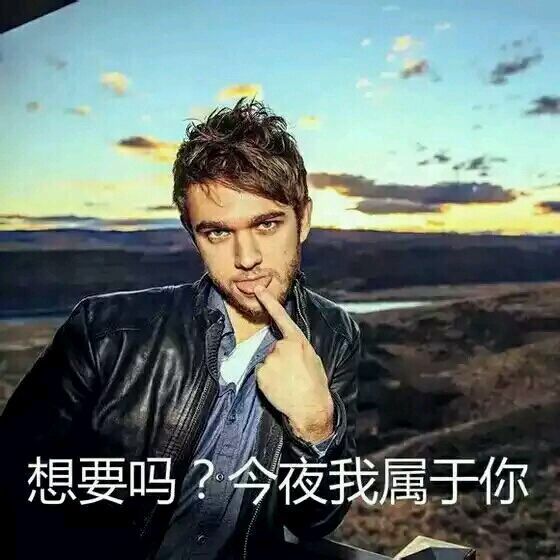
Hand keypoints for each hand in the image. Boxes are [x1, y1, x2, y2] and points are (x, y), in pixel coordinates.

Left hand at [253, 285, 333, 443]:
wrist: (310, 408)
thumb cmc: (315, 385)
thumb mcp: (312, 359)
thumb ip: (298, 348)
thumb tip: (288, 347)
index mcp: (298, 341)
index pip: (281, 317)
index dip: (268, 302)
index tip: (258, 289)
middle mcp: (282, 346)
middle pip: (274, 348)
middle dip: (280, 360)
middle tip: (293, 375)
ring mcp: (270, 359)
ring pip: (267, 362)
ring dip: (274, 371)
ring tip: (287, 383)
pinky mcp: (261, 373)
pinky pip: (261, 374)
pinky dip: (267, 381)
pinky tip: (278, 388)